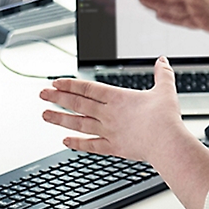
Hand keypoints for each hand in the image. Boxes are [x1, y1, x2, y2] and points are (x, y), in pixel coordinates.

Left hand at [40, 56, 187, 162]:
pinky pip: (91, 145)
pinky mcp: (114, 147)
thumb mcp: (165, 90)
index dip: (70, 84)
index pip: (87, 88)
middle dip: (57, 98)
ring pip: (79, 123)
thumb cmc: (166, 118)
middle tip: (41, 94)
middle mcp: (108, 113)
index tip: (55, 82)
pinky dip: (77, 143)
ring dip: (60, 119)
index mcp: (117, 98)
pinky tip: (64, 141)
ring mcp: (108, 131)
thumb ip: (162, 74)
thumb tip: (163, 60)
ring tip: (44, 115)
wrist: (167, 142)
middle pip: (77, 103)